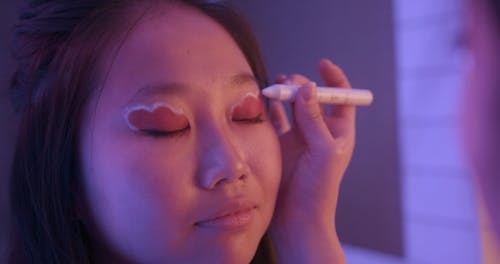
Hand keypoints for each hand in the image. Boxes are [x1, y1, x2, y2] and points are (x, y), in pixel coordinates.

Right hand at [268, 59, 354, 262]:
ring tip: (274, 87)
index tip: (320, 64)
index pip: (340, 97)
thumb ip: (313, 120)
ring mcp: (299, 138)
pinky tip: (264, 103)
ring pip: (292, 106)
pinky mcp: (281, 145)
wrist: (298, 218)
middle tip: (287, 82)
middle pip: (312, 97)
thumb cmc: (319, 188)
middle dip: (301, 85)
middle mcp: (319, 132)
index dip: (333, 78)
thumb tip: (308, 87)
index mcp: (338, 132)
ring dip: (284, 94)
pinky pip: (276, 120)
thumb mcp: (322, 151)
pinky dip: (270, 110)